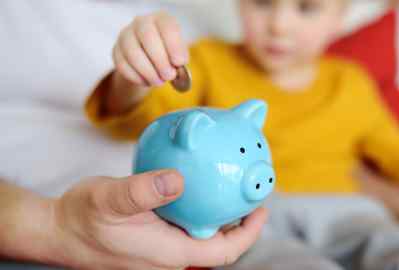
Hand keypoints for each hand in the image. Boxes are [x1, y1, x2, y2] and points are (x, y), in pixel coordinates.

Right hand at [50, 170, 267, 269]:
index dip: (248, 233)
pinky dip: (197, 211)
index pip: (223, 251)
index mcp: (169, 253)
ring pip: (202, 235)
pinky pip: (184, 228)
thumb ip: (142, 191)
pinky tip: (193, 190)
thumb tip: (177, 180)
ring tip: (227, 189)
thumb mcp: (109, 200)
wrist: (57, 231)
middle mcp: (170, 256)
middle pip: (217, 245)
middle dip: (238, 223)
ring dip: (218, 217)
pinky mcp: (152, 241)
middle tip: (247, 192)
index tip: (261, 209)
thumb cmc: (81, 218)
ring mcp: (161, 250)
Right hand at [113, 11, 187, 86]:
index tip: (180, 62)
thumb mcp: (178, 52)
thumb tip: (176, 67)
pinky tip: (146, 82)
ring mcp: (126, 35)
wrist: (149, 58)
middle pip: (148, 37)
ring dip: (148, 72)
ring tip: (159, 81)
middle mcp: (142, 23)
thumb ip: (179, 58)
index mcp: (161, 19)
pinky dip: (136, 77)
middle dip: (160, 60)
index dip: (174, 46)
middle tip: (169, 76)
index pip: (167, 27)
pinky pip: (123, 65)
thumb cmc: (168, 54)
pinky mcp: (116, 51)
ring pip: (133, 53)